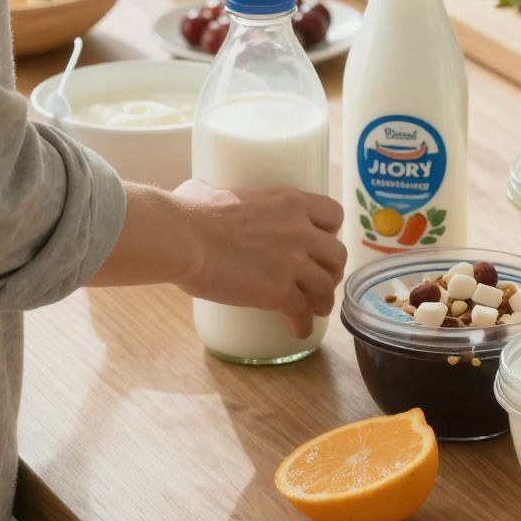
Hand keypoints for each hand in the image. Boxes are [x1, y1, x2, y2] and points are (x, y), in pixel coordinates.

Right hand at [169, 181, 345, 337]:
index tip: (319, 243)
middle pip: (337, 253)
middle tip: (321, 279)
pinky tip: (298, 330)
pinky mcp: (279, 291)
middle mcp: (300, 230)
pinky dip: (303, 324)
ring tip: (316, 310)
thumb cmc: (189, 211)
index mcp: (290, 201)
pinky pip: (302, 312)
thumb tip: (198, 193)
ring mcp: (292, 262)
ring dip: (323, 300)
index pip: (333, 214)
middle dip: (332, 270)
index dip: (330, 231)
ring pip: (326, 286)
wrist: (183, 238)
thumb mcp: (215, 190)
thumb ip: (216, 192)